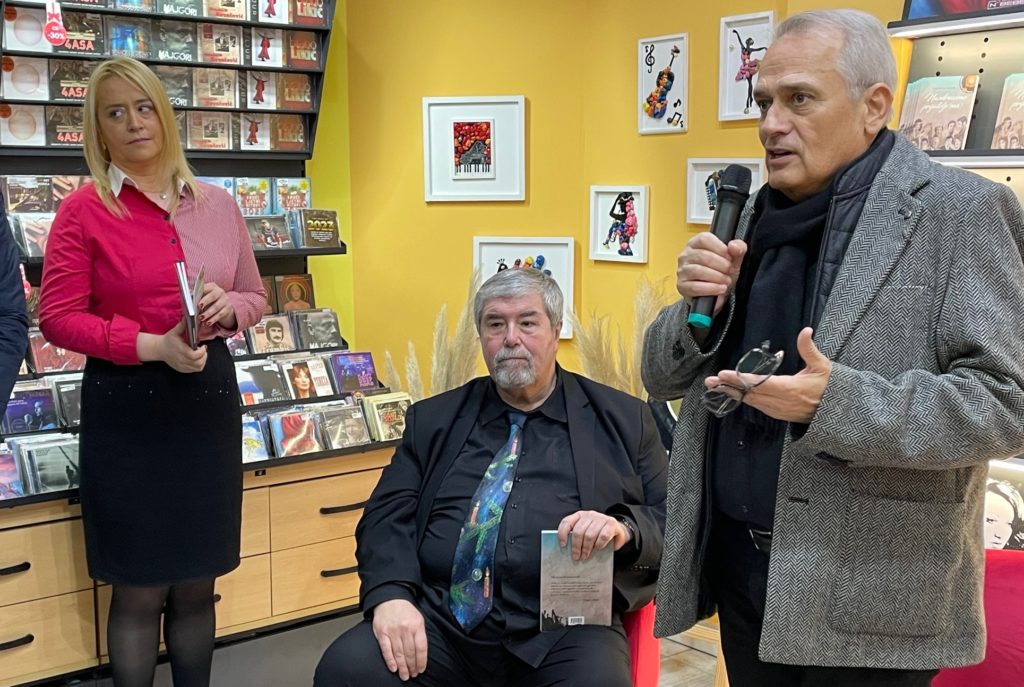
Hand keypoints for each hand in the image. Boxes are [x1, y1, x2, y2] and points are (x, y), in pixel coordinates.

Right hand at [159, 321, 206, 372]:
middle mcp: (181, 359)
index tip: (203, 346)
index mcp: (180, 350)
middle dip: (204, 356)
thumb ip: (183, 325)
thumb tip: (188, 317)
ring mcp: (181, 366)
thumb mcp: (175, 331)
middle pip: (198, 363)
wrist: (159, 349)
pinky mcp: (181, 369)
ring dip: (203, 361)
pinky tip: (197, 359)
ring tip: (201, 354)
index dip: (202, 352)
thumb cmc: (168, 340)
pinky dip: (198, 365)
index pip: (194, 355)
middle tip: (203, 350)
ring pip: (198, 368)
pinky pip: (194, 370)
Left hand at [198, 282, 235, 329]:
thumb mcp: (204, 297)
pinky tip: (207, 323)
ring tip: (201, 318)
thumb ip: (197, 297)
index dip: (201, 291)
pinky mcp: (228, 309)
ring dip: (208, 313)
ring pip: (216, 307)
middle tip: (199, 307)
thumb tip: (188, 298)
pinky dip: (213, 319)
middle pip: (212, 296)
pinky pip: (220, 314)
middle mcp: (220, 292)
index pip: (206, 287)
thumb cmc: (209, 301)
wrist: (223, 307)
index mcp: (212, 286)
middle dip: (205, 301)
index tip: (194, 295)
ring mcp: (225, 300)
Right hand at [371, 599, 427, 680]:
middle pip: (410, 652)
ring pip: (399, 653)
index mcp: (417, 625)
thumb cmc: (405, 611)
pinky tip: (394, 668)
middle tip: (412, 675)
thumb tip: (421, 654)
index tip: (421, 669)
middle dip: (412, 666)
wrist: (389, 598)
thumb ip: (420, 634)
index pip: (421, 647)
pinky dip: (390, 660)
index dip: (421, 661)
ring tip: (404, 675)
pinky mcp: (382, 633)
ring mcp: (393, 631)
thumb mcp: (418, 618)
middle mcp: (405, 629)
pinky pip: (386, 650)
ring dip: (402, 667)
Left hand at [557, 510, 630, 560]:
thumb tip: (567, 549)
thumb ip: (577, 537)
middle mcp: (590, 514)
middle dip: (576, 546)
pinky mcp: (611, 523)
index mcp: (580, 515)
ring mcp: (601, 518)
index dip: (563, 533)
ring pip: (590, 535)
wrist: (617, 530)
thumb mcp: (586, 532)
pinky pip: (603, 536)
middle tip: (576, 557)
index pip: (567, 522)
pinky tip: (598, 549)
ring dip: (587, 548)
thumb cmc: (599, 533)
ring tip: (585, 556)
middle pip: (578, 531)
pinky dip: (599, 545)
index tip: (563, 545)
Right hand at [676, 234, 746, 316]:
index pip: (704, 239)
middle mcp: (686, 255)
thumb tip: (734, 246)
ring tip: (726, 281)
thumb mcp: (733, 259)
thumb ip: (738, 249)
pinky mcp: (682, 286)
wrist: (715, 293)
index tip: (730, 257)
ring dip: (717, 277)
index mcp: (696, 243)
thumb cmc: (720, 272)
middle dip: (721, 265)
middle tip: (729, 271)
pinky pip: (695, 287)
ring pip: (698, 271)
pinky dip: (711, 288)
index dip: (720, 248)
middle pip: (702, 256)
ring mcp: (682, 271)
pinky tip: (720, 289)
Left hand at [704, 327, 831, 422]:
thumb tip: (805, 331)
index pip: (758, 383)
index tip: (723, 375)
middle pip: (749, 394)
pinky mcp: (779, 414)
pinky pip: (758, 406)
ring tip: (716, 386)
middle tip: (709, 381)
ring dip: (733, 393)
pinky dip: (744, 399)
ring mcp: (779, 410)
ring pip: (751, 401)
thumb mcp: (822, 366)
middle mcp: (781, 402)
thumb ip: (809, 349)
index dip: (739, 379)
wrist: (838, 412)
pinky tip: (734, 393)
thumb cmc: (831, 387)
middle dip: (729, 387)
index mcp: (789, 389)